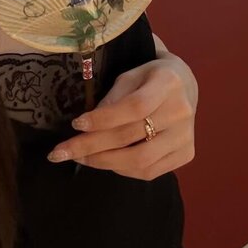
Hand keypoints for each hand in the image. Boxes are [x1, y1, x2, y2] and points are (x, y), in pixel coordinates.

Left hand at [47, 55, 197, 179]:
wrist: (184, 86)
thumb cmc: (150, 77)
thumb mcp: (130, 75)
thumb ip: (112, 98)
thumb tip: (86, 126)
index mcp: (168, 83)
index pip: (134, 107)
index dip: (103, 119)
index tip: (75, 124)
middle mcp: (181, 112)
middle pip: (132, 137)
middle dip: (92, 146)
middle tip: (61, 152)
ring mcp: (186, 137)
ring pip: (140, 161)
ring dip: (103, 162)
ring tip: (80, 158)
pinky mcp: (186, 154)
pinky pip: (150, 172)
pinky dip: (122, 170)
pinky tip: (105, 162)